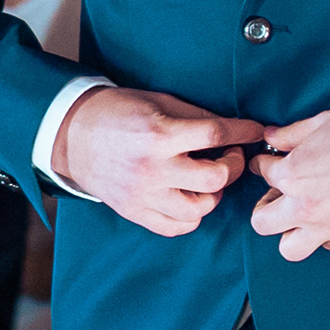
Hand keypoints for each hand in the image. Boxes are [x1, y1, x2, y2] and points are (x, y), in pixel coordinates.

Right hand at [57, 86, 262, 236]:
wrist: (72, 135)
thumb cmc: (118, 112)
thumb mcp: (159, 102)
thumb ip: (196, 117)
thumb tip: (234, 128)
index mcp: (159, 135)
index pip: (215, 135)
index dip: (243, 131)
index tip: (256, 130)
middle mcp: (152, 169)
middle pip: (215, 179)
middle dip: (233, 166)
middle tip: (230, 156)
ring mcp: (142, 195)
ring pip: (199, 210)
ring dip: (213, 194)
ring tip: (208, 179)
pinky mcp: (133, 212)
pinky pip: (175, 227)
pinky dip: (191, 216)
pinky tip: (191, 197)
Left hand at [249, 108, 329, 261]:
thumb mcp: (323, 122)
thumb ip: (291, 133)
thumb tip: (272, 137)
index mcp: (292, 176)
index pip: (263, 173)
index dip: (264, 164)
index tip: (270, 162)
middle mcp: (303, 207)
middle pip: (262, 223)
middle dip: (264, 207)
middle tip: (277, 196)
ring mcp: (327, 227)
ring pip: (290, 248)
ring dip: (290, 233)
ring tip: (300, 217)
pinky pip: (327, 245)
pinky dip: (324, 234)